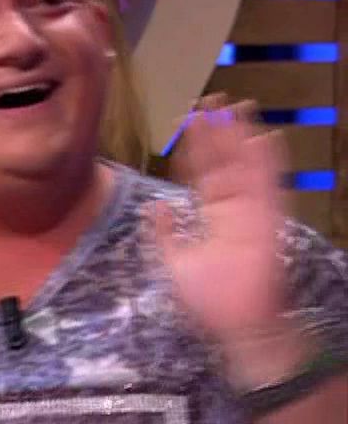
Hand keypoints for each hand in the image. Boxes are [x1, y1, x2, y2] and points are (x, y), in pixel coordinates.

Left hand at [148, 97, 295, 384]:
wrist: (238, 324)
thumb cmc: (209, 300)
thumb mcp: (173, 261)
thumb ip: (163, 232)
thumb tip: (153, 206)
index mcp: (211, 216)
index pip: (202, 173)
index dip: (196, 148)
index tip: (189, 121)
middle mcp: (233, 209)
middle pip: (225, 162)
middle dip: (218, 132)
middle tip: (211, 100)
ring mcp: (252, 213)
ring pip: (246, 166)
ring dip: (242, 137)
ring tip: (237, 106)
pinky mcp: (269, 222)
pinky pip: (270, 187)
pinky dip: (268, 165)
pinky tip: (265, 139)